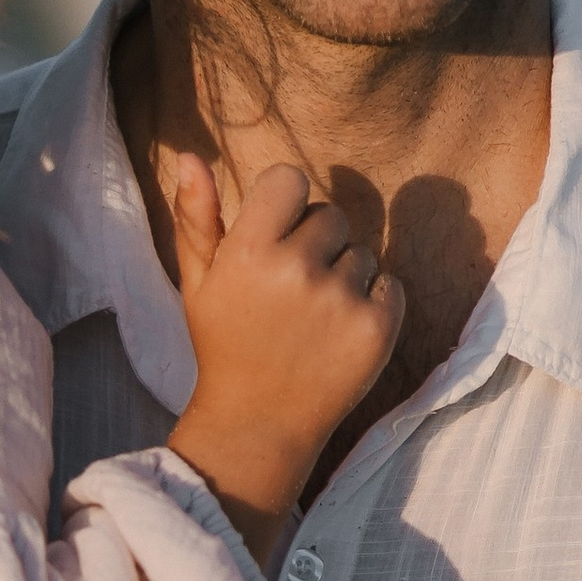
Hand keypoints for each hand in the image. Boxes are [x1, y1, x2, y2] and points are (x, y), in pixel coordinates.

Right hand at [167, 159, 402, 550]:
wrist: (259, 424)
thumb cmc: (225, 347)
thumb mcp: (198, 284)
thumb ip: (197, 218)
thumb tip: (191, 156)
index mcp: (248, 251)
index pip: (290, 179)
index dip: (286, 205)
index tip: (276, 238)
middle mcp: (296, 269)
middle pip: (331, 216)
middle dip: (316, 243)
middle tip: (291, 291)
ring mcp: (341, 299)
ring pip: (361, 253)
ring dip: (345, 276)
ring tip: (313, 319)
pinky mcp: (378, 327)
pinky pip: (391, 285)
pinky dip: (374, 303)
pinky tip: (340, 332)